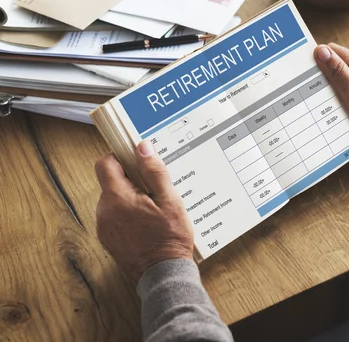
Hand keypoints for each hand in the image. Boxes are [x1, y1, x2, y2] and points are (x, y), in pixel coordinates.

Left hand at [94, 141, 193, 282]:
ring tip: (154, 210)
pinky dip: (128, 214)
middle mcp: (105, 211)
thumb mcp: (170, 200)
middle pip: (111, 182)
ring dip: (131, 198)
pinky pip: (115, 216)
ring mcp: (104, 227)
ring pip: (114, 200)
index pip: (105, 163)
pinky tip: (148, 223)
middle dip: (131, 180)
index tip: (135, 159)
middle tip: (154, 190)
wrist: (163, 275)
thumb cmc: (169, 239)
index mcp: (117, 198)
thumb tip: (143, 148)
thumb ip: (154, 172)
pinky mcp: (109, 239)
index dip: (120, 157)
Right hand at [314, 43, 348, 139]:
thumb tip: (321, 51)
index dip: (318, 58)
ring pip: (342, 72)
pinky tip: (339, 99)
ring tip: (327, 95)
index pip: (331, 49)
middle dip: (324, 71)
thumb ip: (336, 70)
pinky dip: (342, 88)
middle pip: (336, 60)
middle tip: (317, 87)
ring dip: (333, 81)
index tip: (308, 70)